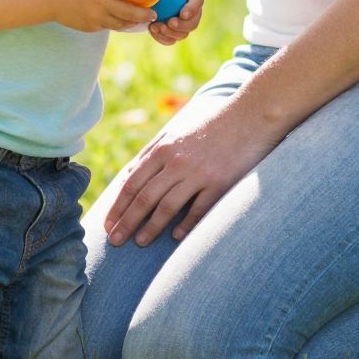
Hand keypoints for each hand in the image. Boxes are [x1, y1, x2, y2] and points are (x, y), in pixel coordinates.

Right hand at [49, 0, 157, 32]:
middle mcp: (99, 2)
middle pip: (128, 12)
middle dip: (144, 14)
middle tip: (154, 13)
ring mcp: (94, 16)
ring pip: (120, 23)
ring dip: (133, 22)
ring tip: (143, 19)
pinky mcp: (90, 26)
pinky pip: (109, 26)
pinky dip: (118, 24)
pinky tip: (124, 21)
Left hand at [104, 91, 278, 245]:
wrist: (250, 116)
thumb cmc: (210, 125)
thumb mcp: (176, 131)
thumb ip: (152, 152)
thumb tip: (129, 175)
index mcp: (163, 149)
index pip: (132, 183)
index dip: (118, 206)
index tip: (108, 224)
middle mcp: (177, 162)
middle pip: (145, 197)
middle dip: (127, 221)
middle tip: (115, 241)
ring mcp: (199, 173)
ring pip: (167, 206)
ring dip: (151, 227)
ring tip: (139, 242)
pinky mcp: (220, 183)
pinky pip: (198, 209)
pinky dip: (186, 225)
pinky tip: (175, 237)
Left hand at [147, 0, 203, 47]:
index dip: (193, 8)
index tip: (183, 14)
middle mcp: (192, 10)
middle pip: (194, 22)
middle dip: (182, 25)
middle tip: (170, 23)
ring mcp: (184, 24)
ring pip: (183, 34)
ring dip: (170, 33)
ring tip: (155, 26)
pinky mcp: (174, 33)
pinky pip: (171, 40)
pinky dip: (162, 38)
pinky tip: (152, 30)